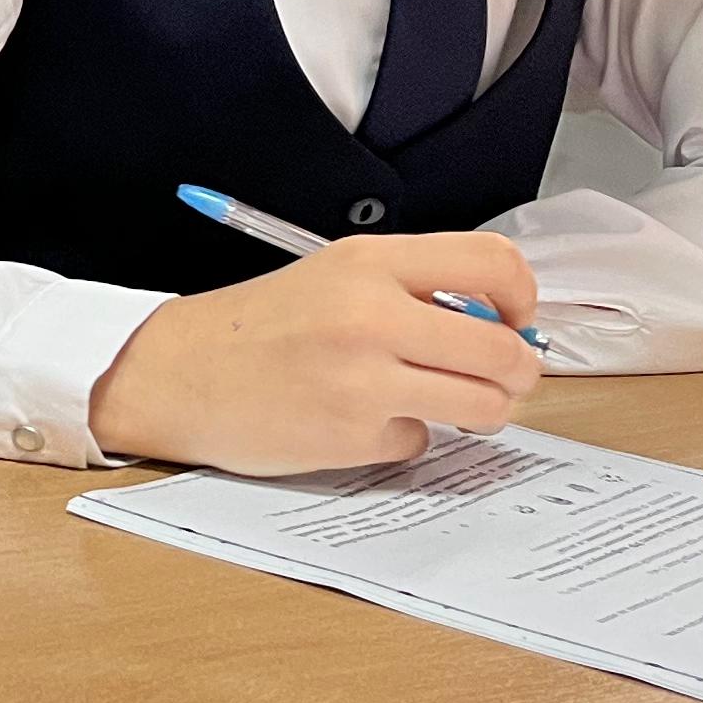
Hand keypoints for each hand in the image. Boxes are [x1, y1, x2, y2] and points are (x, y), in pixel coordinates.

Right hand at [87, 235, 542, 475]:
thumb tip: (501, 322)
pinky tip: (363, 420)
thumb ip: (413, 288)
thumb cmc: (261, 326)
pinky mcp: (353, 435)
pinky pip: (421, 439)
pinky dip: (405, 434)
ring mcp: (363, 379)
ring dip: (481, 409)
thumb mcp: (336, 276)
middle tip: (502, 377)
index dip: (523, 297)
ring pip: (482, 404)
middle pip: (503, 350)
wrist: (179, 373)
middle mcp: (371, 315)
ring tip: (450, 403)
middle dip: (517, 372)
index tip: (515, 318)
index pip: (493, 263)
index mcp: (370, 263)